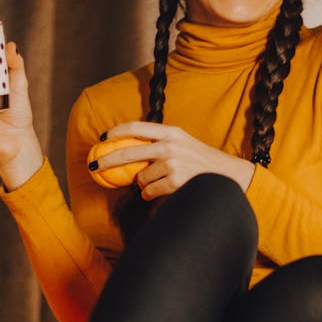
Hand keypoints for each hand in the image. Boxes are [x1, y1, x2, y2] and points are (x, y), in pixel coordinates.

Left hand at [94, 121, 254, 199]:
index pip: (136, 127)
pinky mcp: (174, 182)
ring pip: (139, 178)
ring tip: (157, 183)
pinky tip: (161, 192)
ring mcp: (172, 164)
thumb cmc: (201, 162)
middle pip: (128, 152)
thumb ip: (160, 144)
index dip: (115, 132)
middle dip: (107, 160)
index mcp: (171, 132)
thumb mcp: (183, 144)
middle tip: (94, 166)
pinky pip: (148, 191)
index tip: (102, 139)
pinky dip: (150, 194)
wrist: (227, 177)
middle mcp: (170, 145)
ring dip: (142, 184)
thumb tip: (129, 151)